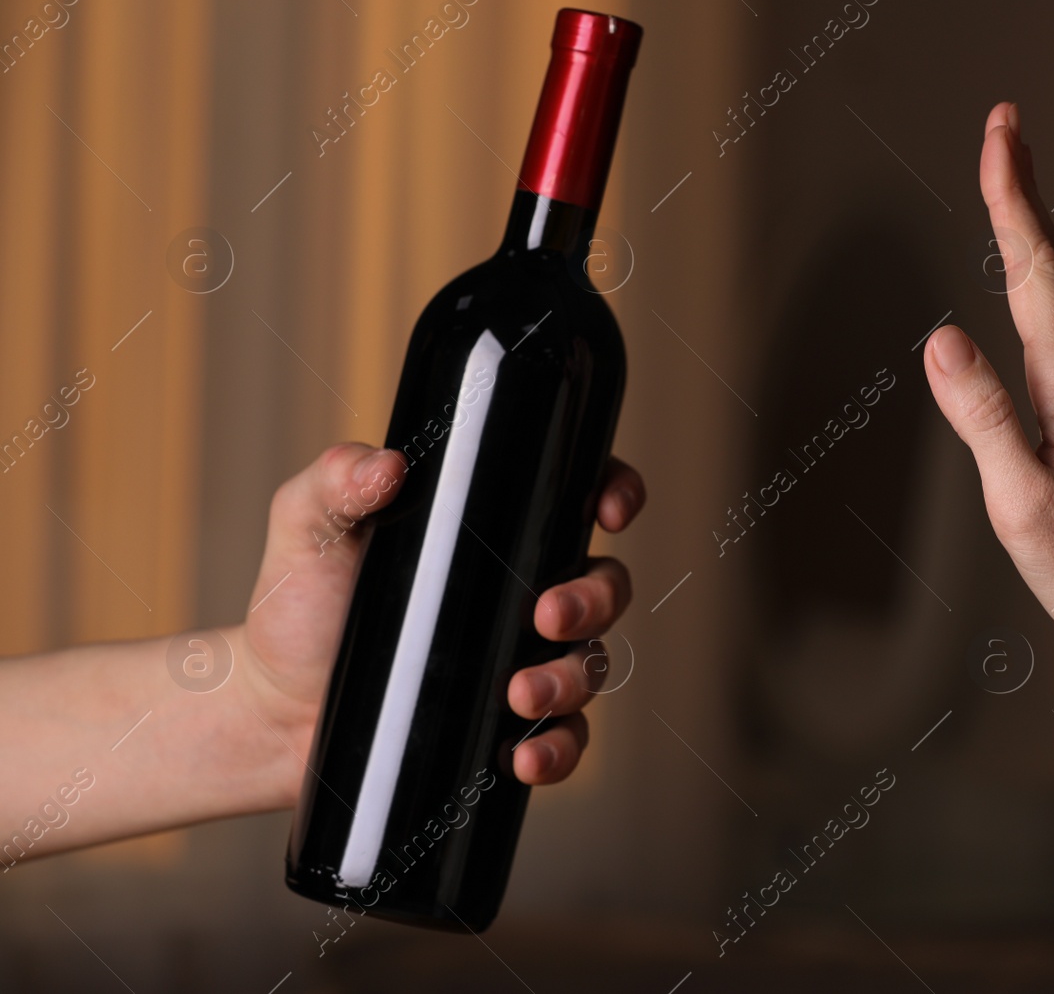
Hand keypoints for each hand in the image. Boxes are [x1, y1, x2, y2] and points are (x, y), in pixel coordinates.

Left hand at [234, 443, 644, 804]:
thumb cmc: (298, 609)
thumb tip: (387, 466)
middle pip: (605, 585)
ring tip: (521, 695)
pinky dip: (559, 751)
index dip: (615, 493)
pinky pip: (567, 741)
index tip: (609, 511)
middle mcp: (521, 594)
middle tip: (546, 616)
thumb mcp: (308, 530)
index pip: (576, 498)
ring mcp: (522, 663)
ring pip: (592, 664)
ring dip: (571, 681)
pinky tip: (523, 757)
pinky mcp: (507, 727)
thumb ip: (334, 482)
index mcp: (492, 533)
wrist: (269, 711)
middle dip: (594, 600)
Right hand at [923, 103, 1053, 668]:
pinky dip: (1044, 280)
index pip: (1033, 268)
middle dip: (1023, 189)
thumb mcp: (1025, 505)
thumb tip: (940, 337)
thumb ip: (985, 420)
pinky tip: (1035, 290)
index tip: (1000, 129)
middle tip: (1004, 125)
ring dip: (1034, 229)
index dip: (1012, 196)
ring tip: (1010, 185)